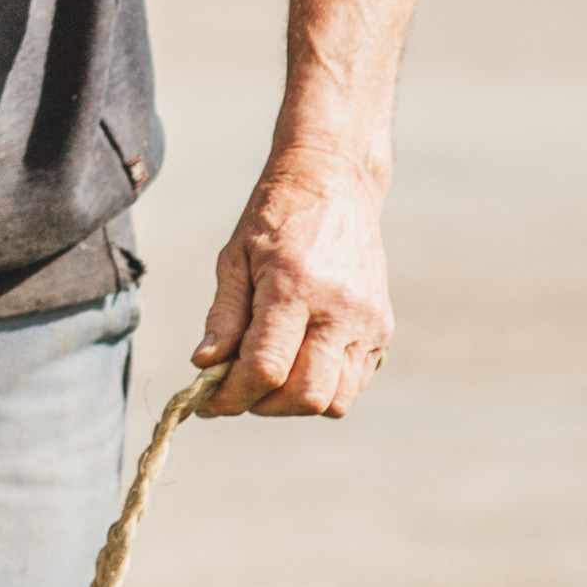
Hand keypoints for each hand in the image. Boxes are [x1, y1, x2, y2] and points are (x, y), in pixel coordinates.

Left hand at [189, 136, 392, 418]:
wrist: (335, 182)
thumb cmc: (276, 216)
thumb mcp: (235, 257)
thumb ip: (224, 316)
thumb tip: (204, 365)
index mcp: (295, 285)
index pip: (266, 368)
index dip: (232, 396)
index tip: (209, 403)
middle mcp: (339, 308)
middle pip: (305, 396)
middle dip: (263, 405)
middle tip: (239, 388)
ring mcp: (368, 320)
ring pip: (335, 401)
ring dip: (295, 402)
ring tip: (271, 376)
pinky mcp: (383, 327)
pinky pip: (355, 383)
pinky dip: (323, 387)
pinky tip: (299, 362)